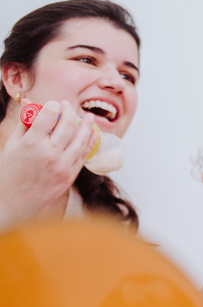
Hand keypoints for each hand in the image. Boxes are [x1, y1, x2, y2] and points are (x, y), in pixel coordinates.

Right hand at [0, 101, 93, 228]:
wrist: (13, 203)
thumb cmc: (8, 173)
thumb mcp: (11, 145)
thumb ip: (24, 124)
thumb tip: (29, 102)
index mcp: (31, 143)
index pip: (49, 115)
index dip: (53, 106)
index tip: (54, 104)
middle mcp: (50, 153)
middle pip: (68, 124)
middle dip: (70, 111)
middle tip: (68, 106)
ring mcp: (63, 166)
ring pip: (81, 139)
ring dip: (86, 125)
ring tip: (88, 117)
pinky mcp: (70, 176)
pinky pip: (83, 155)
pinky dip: (89, 142)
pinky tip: (90, 134)